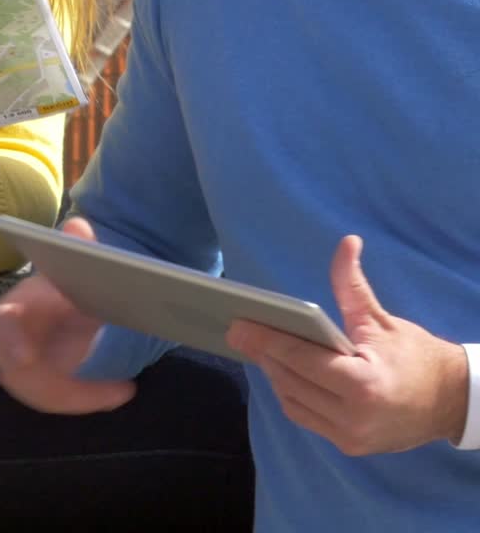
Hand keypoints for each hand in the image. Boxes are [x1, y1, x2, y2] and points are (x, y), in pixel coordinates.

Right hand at [0, 216, 136, 413]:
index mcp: (19, 304)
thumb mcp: (80, 265)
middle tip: (95, 388)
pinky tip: (118, 390)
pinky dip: (87, 397)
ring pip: (41, 391)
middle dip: (49, 384)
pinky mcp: (35, 385)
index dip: (10, 337)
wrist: (74, 305)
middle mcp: (11, 338)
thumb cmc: (70, 284)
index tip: (27, 356)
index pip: (2, 319)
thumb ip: (79, 247)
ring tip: (118, 389)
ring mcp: (20, 366)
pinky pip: (57, 400)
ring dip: (79, 393)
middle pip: (17, 369)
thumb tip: (77, 224)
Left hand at [226, 234, 468, 454]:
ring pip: (294, 402)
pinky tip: (282, 370)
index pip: (304, 360)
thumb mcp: (381, 319)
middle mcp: (353, 417)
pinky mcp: (348, 445)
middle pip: (292, 381)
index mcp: (364, 383)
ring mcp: (350, 437)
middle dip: (265, 354)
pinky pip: (306, 418)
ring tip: (260, 347)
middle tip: (240, 330)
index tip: (239, 326)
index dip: (268, 341)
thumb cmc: (415, 356)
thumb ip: (353, 285)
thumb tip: (346, 242)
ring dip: (275, 374)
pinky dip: (291, 394)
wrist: (449, 402)